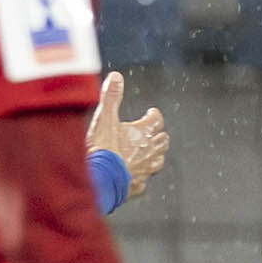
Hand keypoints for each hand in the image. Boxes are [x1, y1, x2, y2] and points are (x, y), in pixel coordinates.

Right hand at [87, 73, 168, 198]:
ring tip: (149, 154)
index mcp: (144, 132)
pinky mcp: (136, 185)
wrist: (99, 178)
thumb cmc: (103, 148)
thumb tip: (116, 76)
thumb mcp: (104, 118)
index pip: (156, 120)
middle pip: (162, 140)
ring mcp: (145, 169)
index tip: (151, 113)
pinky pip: (143, 181)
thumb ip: (111, 97)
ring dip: (155, 155)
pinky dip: (140, 176)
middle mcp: (149, 150)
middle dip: (158, 135)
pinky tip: (135, 176)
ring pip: (158, 160)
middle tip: (153, 133)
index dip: (154, 115)